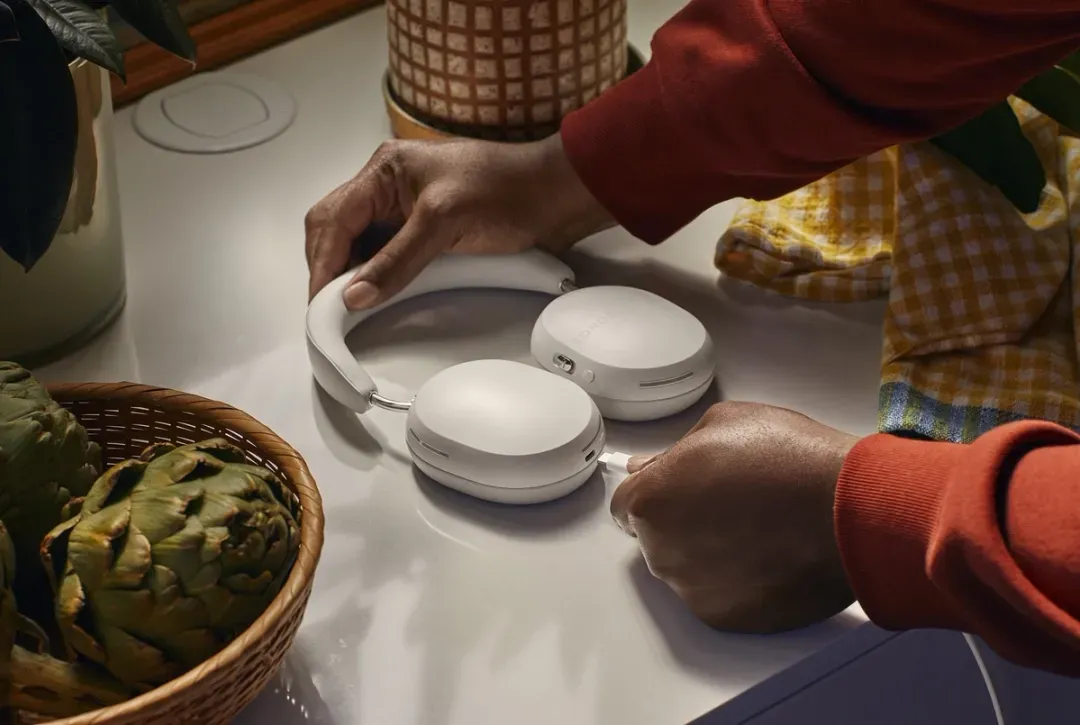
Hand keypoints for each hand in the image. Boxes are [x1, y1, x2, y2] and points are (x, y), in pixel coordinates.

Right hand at [305, 134, 613, 307]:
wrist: (553, 196)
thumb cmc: (505, 194)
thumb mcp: (444, 224)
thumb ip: (396, 261)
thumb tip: (353, 296)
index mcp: (384, 170)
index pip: (334, 218)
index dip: (323, 262)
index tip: (320, 301)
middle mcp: (386, 185)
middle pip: (336, 227)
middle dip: (327, 265)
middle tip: (328, 307)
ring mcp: (403, 207)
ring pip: (356, 240)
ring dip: (348, 271)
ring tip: (346, 306)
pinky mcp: (422, 227)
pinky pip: (383, 250)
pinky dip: (373, 272)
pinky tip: (373, 293)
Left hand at [610, 402, 858, 632]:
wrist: (848, 509)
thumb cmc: (789, 459)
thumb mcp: (722, 423)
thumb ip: (674, 452)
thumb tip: (652, 468)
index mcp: (651, 500)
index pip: (626, 505)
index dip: (654, 492)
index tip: (677, 489)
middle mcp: (662, 551)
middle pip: (656, 537)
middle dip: (682, 521)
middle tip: (730, 502)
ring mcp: (693, 588)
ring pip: (687, 569)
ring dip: (708, 553)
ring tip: (756, 528)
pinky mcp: (727, 617)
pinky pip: (720, 596)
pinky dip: (736, 582)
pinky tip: (768, 555)